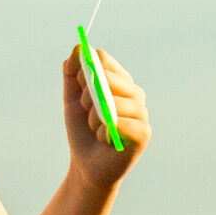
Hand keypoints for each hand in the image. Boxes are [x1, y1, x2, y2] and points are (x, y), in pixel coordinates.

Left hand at [61, 42, 147, 191]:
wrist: (86, 166)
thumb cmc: (83, 131)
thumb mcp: (72, 100)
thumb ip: (72, 74)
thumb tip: (78, 48)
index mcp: (119, 82)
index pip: (104, 60)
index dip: (85, 69)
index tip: (78, 83)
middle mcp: (135, 94)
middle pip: (110, 77)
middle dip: (88, 93)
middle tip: (85, 107)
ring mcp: (141, 113)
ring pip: (113, 101)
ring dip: (94, 115)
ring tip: (94, 127)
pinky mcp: (143, 133)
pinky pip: (118, 123)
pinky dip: (103, 132)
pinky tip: (103, 140)